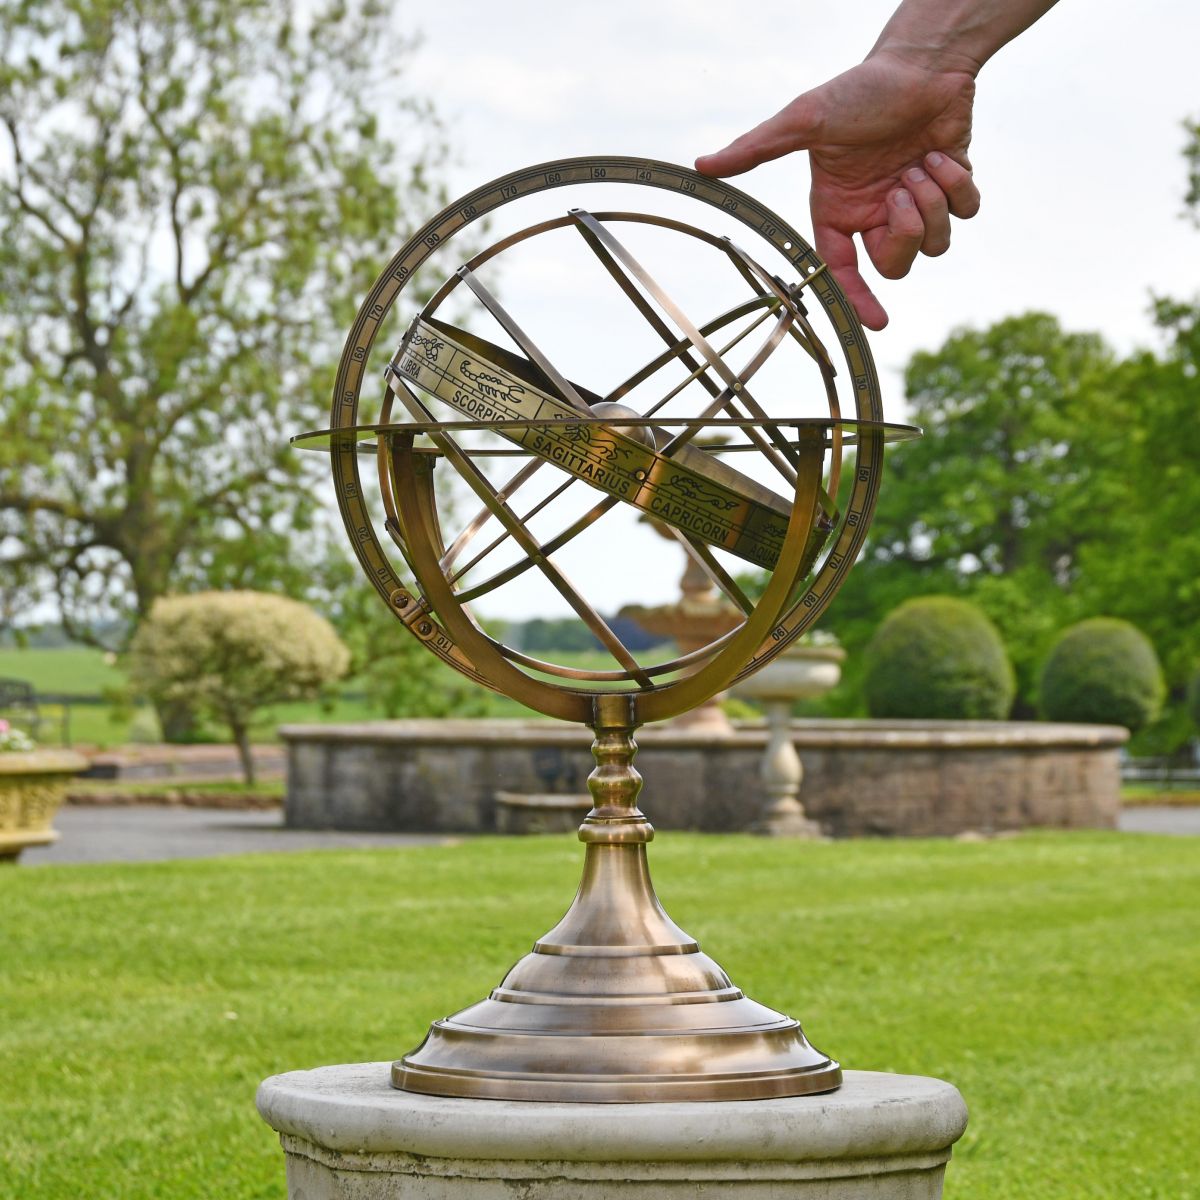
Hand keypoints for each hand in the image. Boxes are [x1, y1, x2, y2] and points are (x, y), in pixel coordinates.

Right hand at [696, 51, 980, 329]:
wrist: (921, 61)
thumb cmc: (860, 89)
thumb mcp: (804, 120)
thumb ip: (757, 149)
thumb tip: (702, 165)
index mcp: (840, 209)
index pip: (843, 269)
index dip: (857, 300)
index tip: (875, 323)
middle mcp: (876, 213)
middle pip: (895, 264)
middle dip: (903, 235)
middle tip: (900, 193)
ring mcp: (915, 201)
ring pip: (934, 243)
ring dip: (931, 203)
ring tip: (922, 163)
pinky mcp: (951, 185)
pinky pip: (963, 211)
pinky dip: (957, 186)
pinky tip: (942, 155)